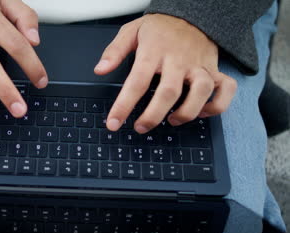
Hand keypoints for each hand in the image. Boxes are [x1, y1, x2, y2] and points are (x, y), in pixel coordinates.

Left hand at [95, 14, 236, 132]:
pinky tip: (201, 113)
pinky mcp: (214, 69)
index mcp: (154, 51)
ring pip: (201, 92)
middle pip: (169, 92)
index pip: (137, 81)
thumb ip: (114, 51)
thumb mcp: (131, 31)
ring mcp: (199, 65)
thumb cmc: (159, 28)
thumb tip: (100, 69)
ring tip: (171, 120)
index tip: (113, 123)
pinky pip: (225, 89)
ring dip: (187, 112)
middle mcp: (178, 60)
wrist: (191, 13)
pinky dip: (217, 106)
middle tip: (140, 127)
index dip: (124, 105)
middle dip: (153, 116)